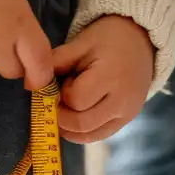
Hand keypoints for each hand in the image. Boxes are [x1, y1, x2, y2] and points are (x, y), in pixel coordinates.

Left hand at [51, 16, 153, 142]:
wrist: (142, 42)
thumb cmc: (109, 38)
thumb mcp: (82, 42)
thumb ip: (57, 61)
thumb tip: (32, 82)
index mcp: (111, 75)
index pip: (77, 99)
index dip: (63, 96)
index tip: (63, 84)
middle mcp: (122, 100)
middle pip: (82, 123)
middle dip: (62, 117)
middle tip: (55, 104)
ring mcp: (126, 114)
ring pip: (89, 135)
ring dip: (69, 129)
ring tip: (62, 113)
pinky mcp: (126, 122)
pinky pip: (99, 136)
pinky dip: (82, 133)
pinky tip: (73, 123)